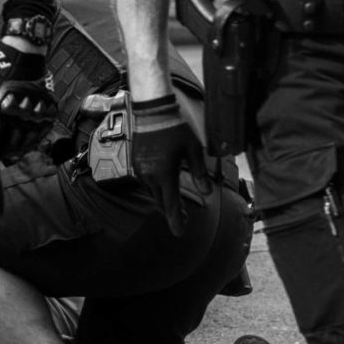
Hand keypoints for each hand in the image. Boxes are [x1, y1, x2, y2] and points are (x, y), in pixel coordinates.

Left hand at [0, 41, 56, 160]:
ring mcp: (36, 115)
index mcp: (1, 109)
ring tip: (3, 155)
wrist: (24, 54)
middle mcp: (21, 115)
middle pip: (9, 146)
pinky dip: (29, 145)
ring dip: (12, 153)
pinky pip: (39, 136)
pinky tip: (20, 148)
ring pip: (25, 144)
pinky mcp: (47, 112)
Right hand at [129, 94, 207, 235]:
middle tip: (183, 219)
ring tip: (176, 205)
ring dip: (164, 200)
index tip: (180, 233)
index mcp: (164, 174)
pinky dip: (157, 188)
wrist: (152, 111)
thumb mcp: (193, 150)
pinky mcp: (136, 164)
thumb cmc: (175, 128)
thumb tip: (207, 192)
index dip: (175, 220)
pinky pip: (147, 183)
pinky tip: (164, 187)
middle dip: (172, 212)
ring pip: (153, 193)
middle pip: (161, 202)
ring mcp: (141, 170)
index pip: (170, 204)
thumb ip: (199, 173)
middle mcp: (150, 175)